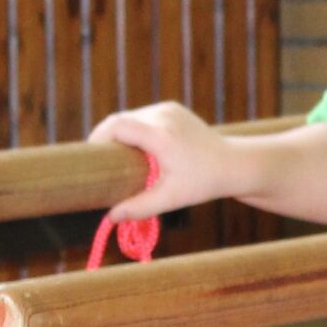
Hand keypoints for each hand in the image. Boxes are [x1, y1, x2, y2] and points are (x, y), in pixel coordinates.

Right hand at [88, 102, 231, 218]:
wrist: (234, 164)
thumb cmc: (204, 182)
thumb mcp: (171, 198)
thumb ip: (139, 207)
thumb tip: (110, 218)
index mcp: (161, 135)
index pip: (116, 126)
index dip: (98, 139)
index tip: (91, 159)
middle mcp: (163, 115)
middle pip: (120, 120)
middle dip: (106, 139)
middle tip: (101, 164)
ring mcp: (168, 109)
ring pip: (131, 117)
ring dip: (120, 134)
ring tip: (116, 158)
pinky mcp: (172, 109)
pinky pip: (143, 116)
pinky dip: (135, 129)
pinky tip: (135, 149)